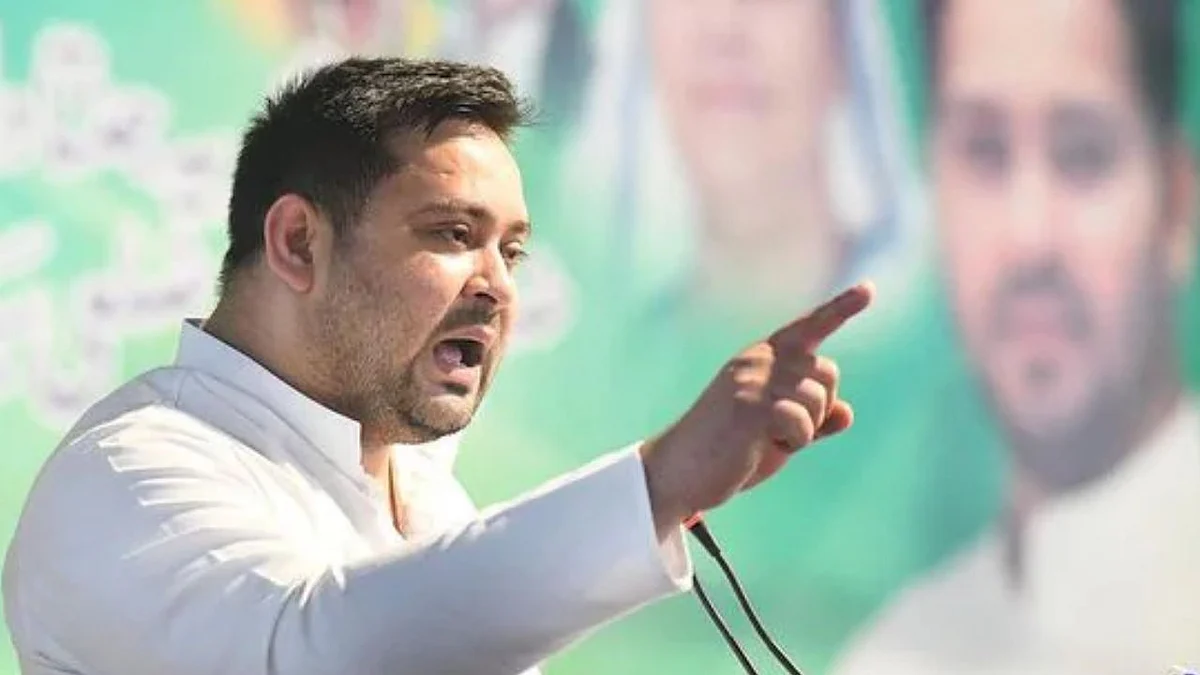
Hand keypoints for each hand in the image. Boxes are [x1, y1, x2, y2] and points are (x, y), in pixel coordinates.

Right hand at [639, 282, 874, 537]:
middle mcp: (757, 361)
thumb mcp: (776, 433)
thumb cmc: (727, 452)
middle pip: (826, 372)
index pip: (807, 328)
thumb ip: (810, 420)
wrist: (678, 472)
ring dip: (802, 431)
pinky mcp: (750, 406)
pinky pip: (803, 423)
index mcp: (760, 358)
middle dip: (818, 408)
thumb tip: (847, 413)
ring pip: (818, 399)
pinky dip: (792, 443)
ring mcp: (752, 381)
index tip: (868, 289)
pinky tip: (761, 447)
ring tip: (764, 440)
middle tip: (780, 432)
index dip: (840, 309)